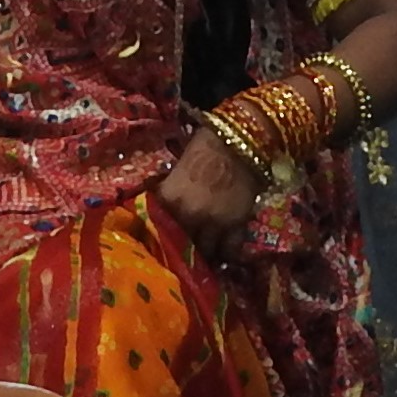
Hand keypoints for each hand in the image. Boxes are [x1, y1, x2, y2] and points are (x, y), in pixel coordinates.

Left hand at [155, 126, 262, 257]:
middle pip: (181, 246)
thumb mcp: (180, 169)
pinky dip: (227, 251)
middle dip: (182, 250)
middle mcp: (189, 215)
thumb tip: (165, 208)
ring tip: (203, 256)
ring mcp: (215, 222)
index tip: (161, 244)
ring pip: (205, 251)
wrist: (240, 139)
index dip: (160, 237)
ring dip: (203, 254)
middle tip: (183, 253)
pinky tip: (224, 252)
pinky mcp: (238, 223)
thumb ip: (172, 193)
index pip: (157, 229)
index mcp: (170, 199)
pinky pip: (230, 248)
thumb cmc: (205, 146)